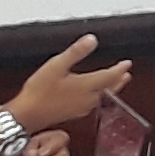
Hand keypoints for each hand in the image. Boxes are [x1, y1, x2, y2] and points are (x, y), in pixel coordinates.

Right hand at [8, 32, 136, 135]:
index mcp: (86, 86)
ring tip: (115, 83)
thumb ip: (76, 52)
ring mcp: (81, 108)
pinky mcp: (74, 113)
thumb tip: (91, 40)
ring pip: (102, 97)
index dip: (119, 69)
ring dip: (110, 88)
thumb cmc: (39, 92)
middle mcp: (87, 99)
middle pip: (109, 89)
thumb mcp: (56, 65)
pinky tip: (93, 95)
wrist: (28, 115)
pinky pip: (92, 103)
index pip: (109, 76)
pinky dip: (99, 96)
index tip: (127, 63)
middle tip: (126, 74)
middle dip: (118, 80)